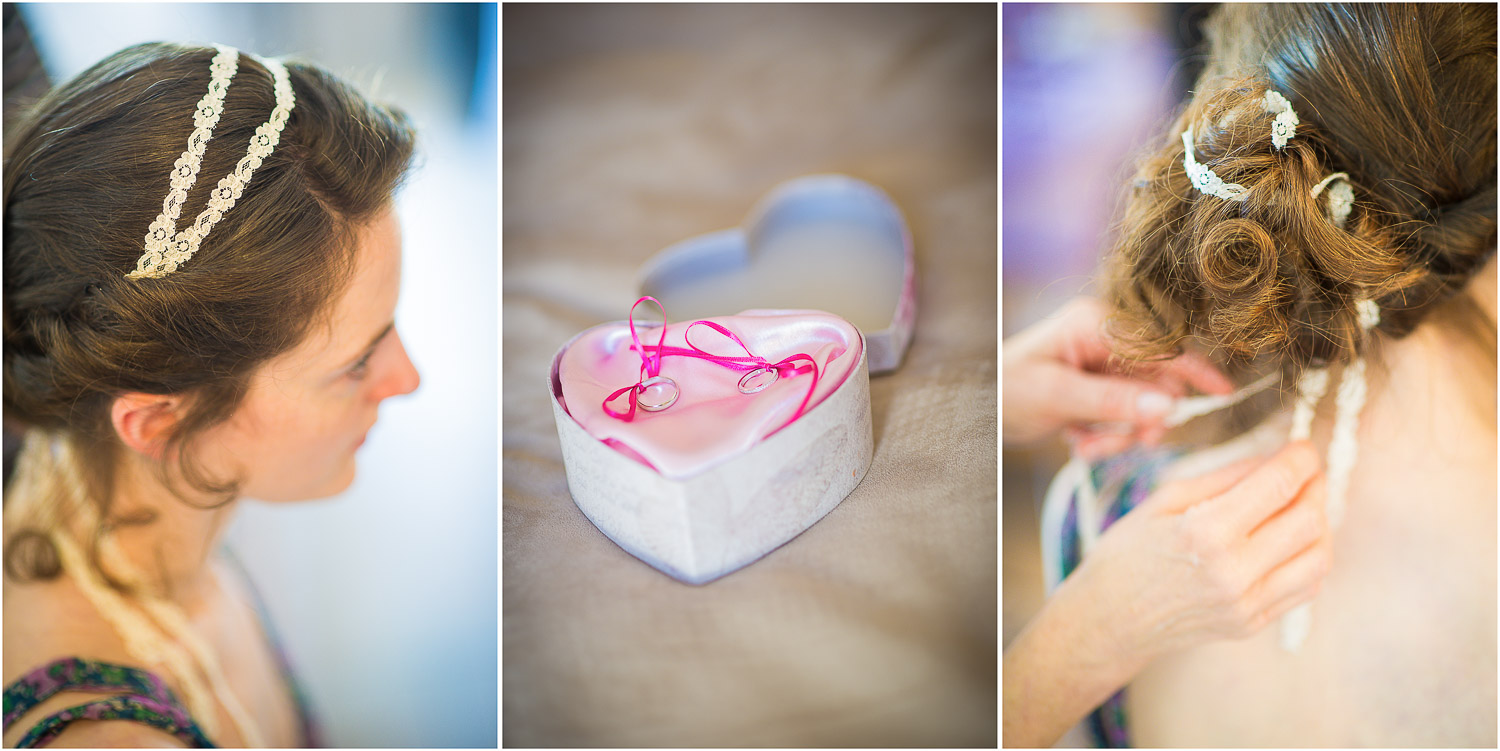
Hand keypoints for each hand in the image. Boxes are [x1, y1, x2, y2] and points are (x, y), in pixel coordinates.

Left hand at [1002, 297, 1233, 455]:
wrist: (975, 410)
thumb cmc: (1005, 391)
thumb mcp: (1057, 396)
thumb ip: (1113, 400)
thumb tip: (1166, 406)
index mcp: (1095, 323)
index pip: (1159, 344)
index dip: (1193, 369)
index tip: (1223, 393)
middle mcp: (1104, 339)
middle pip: (1156, 381)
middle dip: (1138, 419)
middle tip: (1116, 443)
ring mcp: (1102, 365)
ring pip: (1141, 406)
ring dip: (1118, 434)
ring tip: (1084, 443)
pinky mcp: (1097, 390)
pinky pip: (1122, 418)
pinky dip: (1105, 436)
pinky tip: (1077, 441)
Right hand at [1065, 440, 1331, 671]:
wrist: (1109, 619)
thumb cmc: (1127, 554)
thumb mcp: (1164, 499)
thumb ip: (1224, 477)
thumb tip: (1273, 457)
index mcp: (1205, 531)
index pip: (1278, 485)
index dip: (1300, 459)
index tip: (1301, 447)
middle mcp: (1233, 571)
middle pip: (1309, 519)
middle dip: (1314, 487)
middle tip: (1303, 474)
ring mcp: (1246, 604)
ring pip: (1319, 557)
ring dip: (1319, 524)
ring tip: (1300, 506)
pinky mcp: (1252, 623)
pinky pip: (1306, 586)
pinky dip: (1309, 557)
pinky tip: (1290, 541)